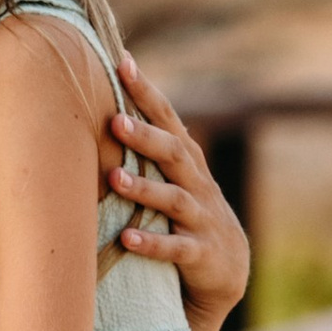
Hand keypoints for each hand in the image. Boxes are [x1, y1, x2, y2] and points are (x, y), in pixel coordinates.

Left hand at [109, 51, 249, 330]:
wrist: (227, 268)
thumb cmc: (186, 212)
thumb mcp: (173, 176)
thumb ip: (148, 145)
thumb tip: (103, 103)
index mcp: (186, 160)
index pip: (167, 118)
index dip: (147, 92)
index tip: (122, 62)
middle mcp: (196, 183)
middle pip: (172, 153)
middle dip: (145, 136)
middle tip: (115, 121)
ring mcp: (200, 217)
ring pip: (173, 199)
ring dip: (144, 189)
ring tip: (115, 178)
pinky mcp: (200, 253)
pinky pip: (175, 248)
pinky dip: (153, 243)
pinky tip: (127, 238)